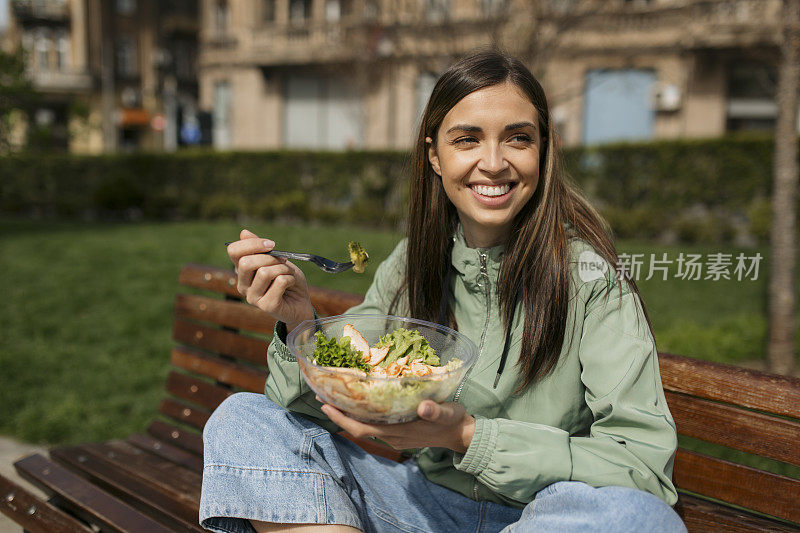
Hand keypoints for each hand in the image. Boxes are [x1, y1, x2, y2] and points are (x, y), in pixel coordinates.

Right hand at [227, 229, 314, 331]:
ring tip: (288, 274)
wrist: (300, 304)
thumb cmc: (287, 280)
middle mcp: (243, 285)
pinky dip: (290, 278)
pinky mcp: (266, 306)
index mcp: (242, 271)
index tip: (271, 244)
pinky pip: (280, 282)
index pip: (233, 251)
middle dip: (270, 257)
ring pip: (265, 272)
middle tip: (283, 261)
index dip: (252, 243)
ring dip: (283, 269)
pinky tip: (291, 284)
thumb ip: (260, 248)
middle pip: (246, 262)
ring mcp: (252, 297)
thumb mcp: (276, 260)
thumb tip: (244, 232)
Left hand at [319, 397, 475, 453]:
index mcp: (398, 431)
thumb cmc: (452, 421)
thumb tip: (422, 407)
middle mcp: (391, 435)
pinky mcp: (399, 431)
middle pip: (357, 427)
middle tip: (322, 396)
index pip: (362, 427)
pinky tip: (360, 401)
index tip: (326, 405)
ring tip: (336, 396)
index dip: (342, 419)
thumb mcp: (447, 413)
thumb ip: (434, 410)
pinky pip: (374, 424)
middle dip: (338, 414)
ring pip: (364, 425)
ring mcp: (394, 434)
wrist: (461, 434)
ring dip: (348, 413)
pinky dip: (362, 413)